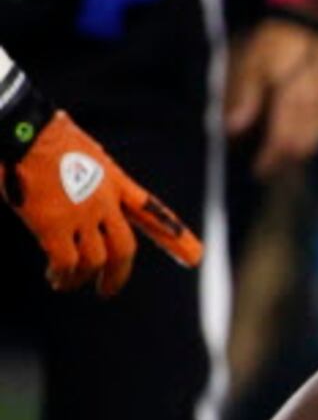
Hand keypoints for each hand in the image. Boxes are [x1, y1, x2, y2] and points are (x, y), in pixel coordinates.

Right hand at [3, 111, 203, 294]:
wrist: (20, 128)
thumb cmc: (40, 131)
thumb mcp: (80, 146)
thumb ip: (88, 169)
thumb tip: (75, 176)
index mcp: (113, 179)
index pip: (150, 211)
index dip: (174, 236)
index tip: (196, 256)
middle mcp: (103, 201)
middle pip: (124, 249)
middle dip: (118, 275)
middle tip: (107, 291)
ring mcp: (81, 215)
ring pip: (95, 261)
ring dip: (80, 278)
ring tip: (64, 284)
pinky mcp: (53, 226)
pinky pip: (66, 263)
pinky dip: (62, 275)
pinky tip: (55, 278)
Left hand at [227, 21, 317, 176]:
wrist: (310, 17)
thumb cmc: (277, 39)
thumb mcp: (253, 63)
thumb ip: (246, 97)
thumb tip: (232, 128)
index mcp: (292, 103)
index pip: (281, 143)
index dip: (269, 161)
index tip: (257, 171)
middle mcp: (314, 108)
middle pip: (300, 147)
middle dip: (284, 161)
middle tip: (267, 168)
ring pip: (316, 141)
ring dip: (299, 153)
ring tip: (284, 157)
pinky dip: (315, 140)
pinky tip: (305, 139)